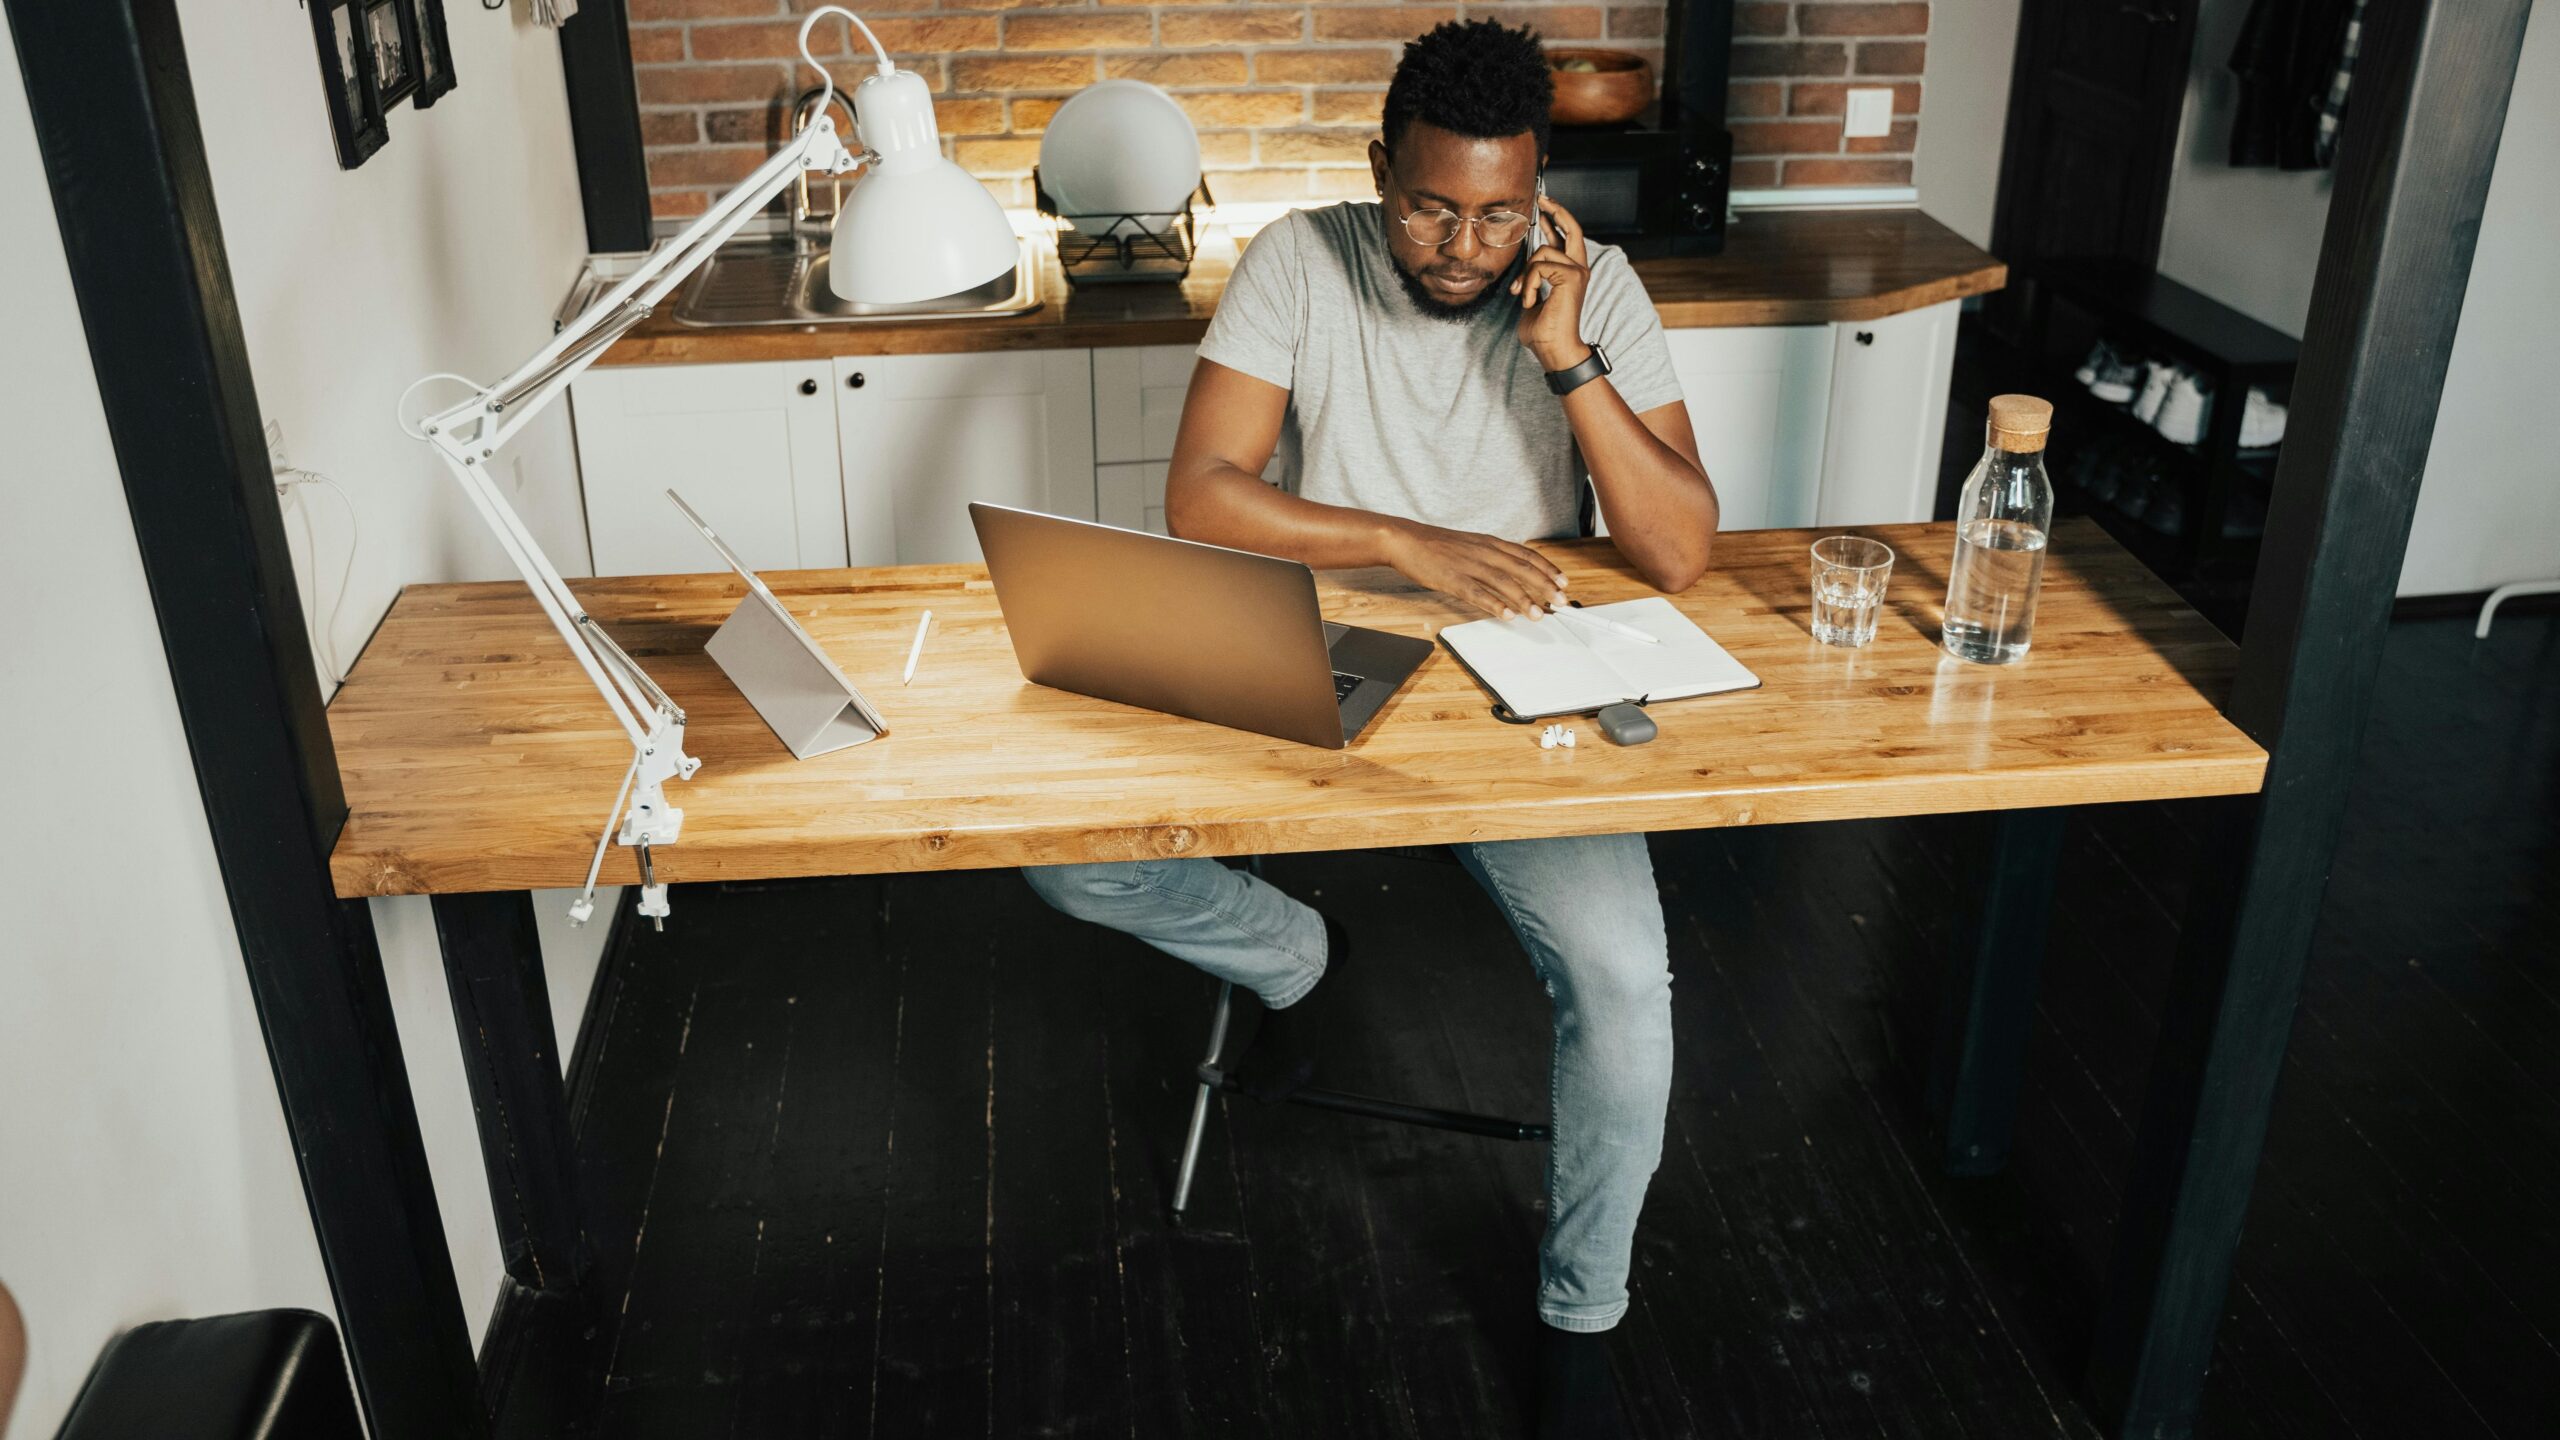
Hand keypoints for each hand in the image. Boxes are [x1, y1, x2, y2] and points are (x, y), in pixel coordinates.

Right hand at [1382, 520, 1568, 619]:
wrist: (1406, 540)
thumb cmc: (1436, 545)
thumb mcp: (1470, 544)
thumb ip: (1491, 556)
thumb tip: (1512, 571)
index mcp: (1489, 543)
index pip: (1526, 555)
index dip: (1547, 569)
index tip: (1563, 582)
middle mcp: (1484, 552)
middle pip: (1521, 569)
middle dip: (1545, 586)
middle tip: (1561, 601)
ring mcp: (1469, 565)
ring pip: (1504, 582)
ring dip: (1524, 599)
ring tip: (1538, 614)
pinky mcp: (1453, 579)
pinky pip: (1477, 593)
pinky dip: (1494, 605)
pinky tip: (1506, 615)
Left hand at [1513, 192, 1592, 372]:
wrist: (1554, 350)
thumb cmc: (1543, 331)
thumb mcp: (1532, 298)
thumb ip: (1532, 279)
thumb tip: (1524, 266)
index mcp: (1570, 273)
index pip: (1566, 238)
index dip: (1556, 219)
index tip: (1543, 206)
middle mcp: (1578, 269)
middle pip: (1572, 228)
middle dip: (1556, 210)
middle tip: (1541, 198)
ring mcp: (1577, 272)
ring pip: (1542, 252)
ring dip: (1525, 275)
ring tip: (1524, 297)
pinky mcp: (1572, 277)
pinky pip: (1538, 267)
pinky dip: (1528, 284)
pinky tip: (1530, 301)